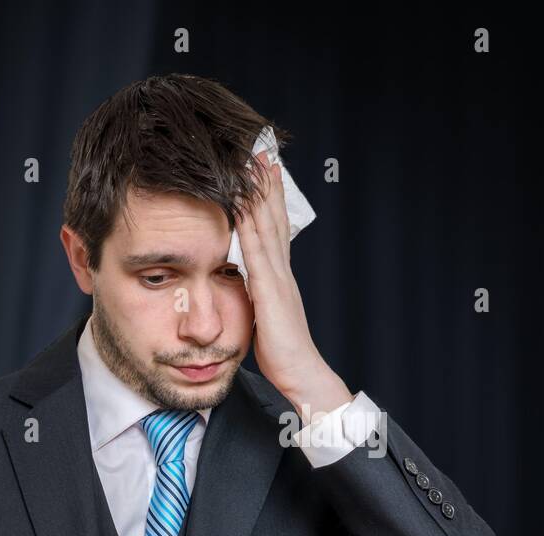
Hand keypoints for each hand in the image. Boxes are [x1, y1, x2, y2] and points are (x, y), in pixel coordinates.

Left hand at [236, 149, 351, 422]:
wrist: (301, 375)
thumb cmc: (283, 355)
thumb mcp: (264, 319)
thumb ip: (255, 299)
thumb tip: (241, 288)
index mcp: (279, 279)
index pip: (274, 231)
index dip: (268, 201)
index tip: (263, 174)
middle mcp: (281, 273)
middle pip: (274, 220)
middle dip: (266, 186)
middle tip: (260, 152)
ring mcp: (277, 280)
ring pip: (267, 228)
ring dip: (259, 195)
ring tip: (253, 164)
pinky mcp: (270, 292)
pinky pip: (256, 252)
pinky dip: (249, 226)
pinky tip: (241, 206)